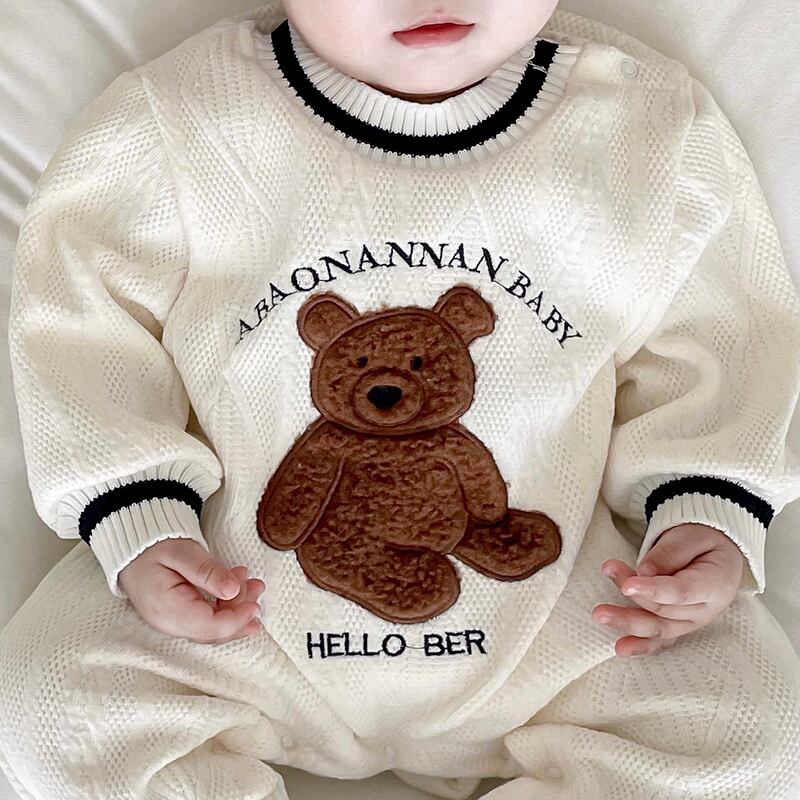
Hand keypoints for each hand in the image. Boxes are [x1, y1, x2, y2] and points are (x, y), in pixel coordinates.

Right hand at [118, 538, 265, 643]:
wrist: (132, 546)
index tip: (255, 604)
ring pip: (212, 627)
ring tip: (252, 582)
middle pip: (213, 631)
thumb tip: (232, 590)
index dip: (236, 619)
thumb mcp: (182, 552)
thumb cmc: (154, 546)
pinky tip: (237, 585)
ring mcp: (172, 622)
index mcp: (166, 609)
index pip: (208, 627)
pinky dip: (226, 605)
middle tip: (258, 586)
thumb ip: (206, 571)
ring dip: (236, 607)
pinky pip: (207, 619)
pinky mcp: (178, 616)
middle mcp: (168, 623)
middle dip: (241, 613)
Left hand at [592, 523, 744, 657]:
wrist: (716, 555)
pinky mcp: (677, 627)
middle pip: (663, 609)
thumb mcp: (691, 537)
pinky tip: (620, 649)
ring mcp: (691, 623)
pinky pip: (659, 641)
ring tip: (600, 614)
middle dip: (633, 596)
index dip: (653, 590)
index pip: (681, 592)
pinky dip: (640, 646)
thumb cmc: (704, 542)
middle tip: (607, 576)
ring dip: (627, 622)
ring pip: (657, 627)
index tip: (627, 586)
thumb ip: (669, 554)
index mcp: (715, 585)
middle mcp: (705, 611)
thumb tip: (643, 572)